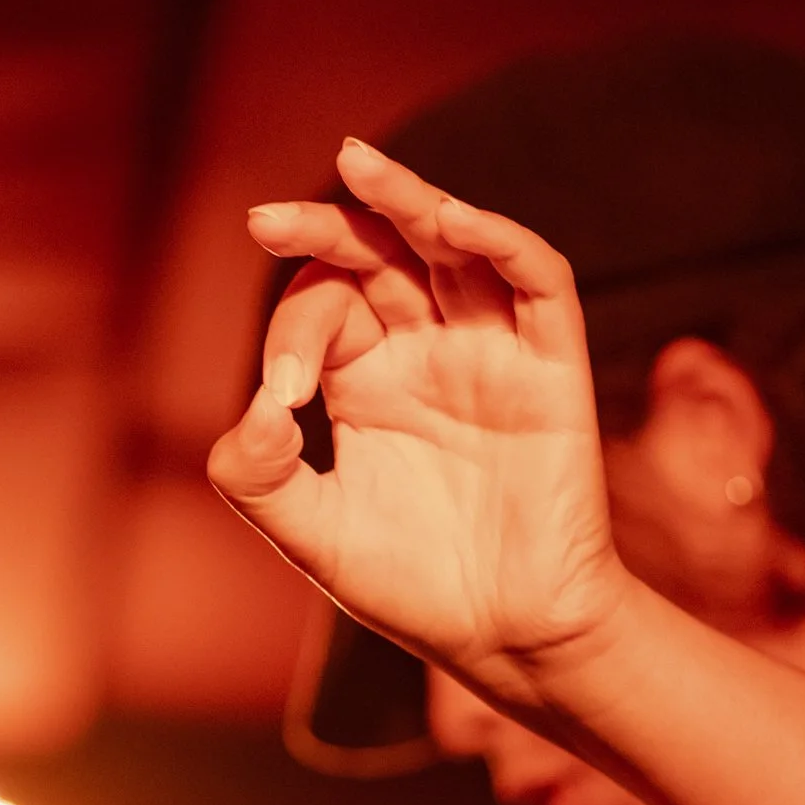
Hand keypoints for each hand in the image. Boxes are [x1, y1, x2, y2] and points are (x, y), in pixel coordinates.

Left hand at [207, 139, 630, 714]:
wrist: (507, 638)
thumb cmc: (413, 588)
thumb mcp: (312, 533)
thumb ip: (258, 476)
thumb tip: (251, 408)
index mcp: (365, 378)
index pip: (322, 309)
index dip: (290, 334)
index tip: (279, 396)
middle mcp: (426, 350)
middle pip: (378, 253)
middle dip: (324, 226)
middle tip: (265, 218)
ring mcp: (491, 351)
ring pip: (454, 245)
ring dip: (409, 202)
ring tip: (359, 165)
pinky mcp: (552, 367)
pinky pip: (537, 282)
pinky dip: (500, 240)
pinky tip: (453, 221)